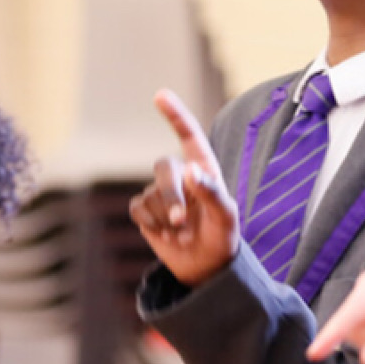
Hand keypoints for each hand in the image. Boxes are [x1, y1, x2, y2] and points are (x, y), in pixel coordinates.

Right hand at [129, 90, 241, 285]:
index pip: (189, 137)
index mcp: (204, 170)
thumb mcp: (226, 218)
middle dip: (170, 195)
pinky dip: (151, 223)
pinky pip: (138, 208)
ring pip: (150, 193)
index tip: (160, 95)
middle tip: (181, 221)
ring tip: (181, 232)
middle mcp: (181, 176)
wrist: (205, 267)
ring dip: (164, 216)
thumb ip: (212, 193)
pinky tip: (166, 234)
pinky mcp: (146, 211)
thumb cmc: (222, 238)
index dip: (175, 115)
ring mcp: (161, 193)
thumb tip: (190, 171)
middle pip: (163, 168)